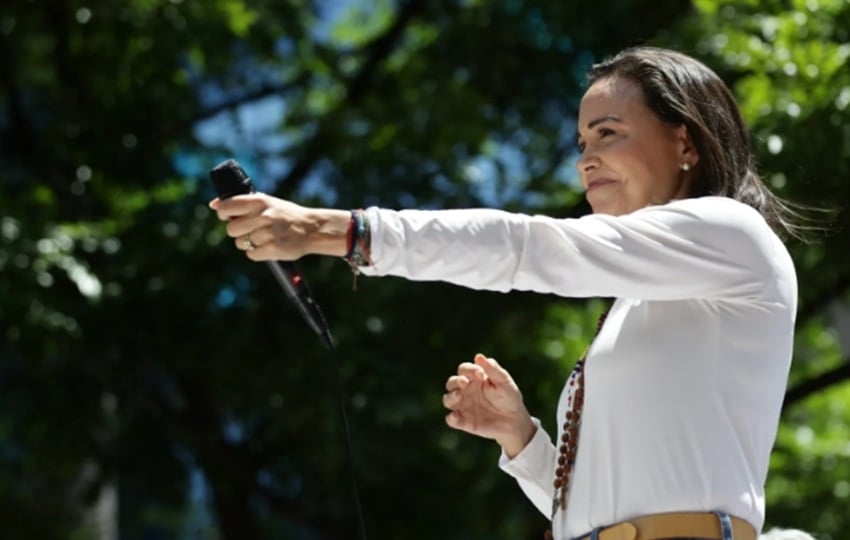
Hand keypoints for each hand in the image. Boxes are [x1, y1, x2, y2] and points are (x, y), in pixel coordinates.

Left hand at [209, 194, 348, 260]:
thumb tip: (213, 205)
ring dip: (248, 243)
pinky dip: (257, 253)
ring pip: (240, 244)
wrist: (311, 228)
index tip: (229, 217)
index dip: (224, 214)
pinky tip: (268, 246)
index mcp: (259, 201)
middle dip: (238, 232)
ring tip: (263, 238)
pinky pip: (252, 255)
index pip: (226, 207)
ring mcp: (268, 233)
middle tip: (252, 230)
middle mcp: (263, 216)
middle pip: (231, 230)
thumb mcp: (266, 202)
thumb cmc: (285, 215)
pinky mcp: (273, 249)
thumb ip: (241, 203)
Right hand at [443, 353, 536, 456]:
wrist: (515, 420)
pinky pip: (451, 420)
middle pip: (451, 383)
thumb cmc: (509, 397)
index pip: (463, 369)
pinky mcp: (464, 422)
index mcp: (474, 378)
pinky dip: (451, 418)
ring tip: (459, 395)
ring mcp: (464, 406)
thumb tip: (478, 356)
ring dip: (451, 397)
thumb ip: (492, 369)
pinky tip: (455, 416)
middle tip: (464, 383)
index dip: (468, 370)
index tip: (480, 374)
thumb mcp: (504, 381)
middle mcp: (466, 391)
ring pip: (447, 400)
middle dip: (455, 382)